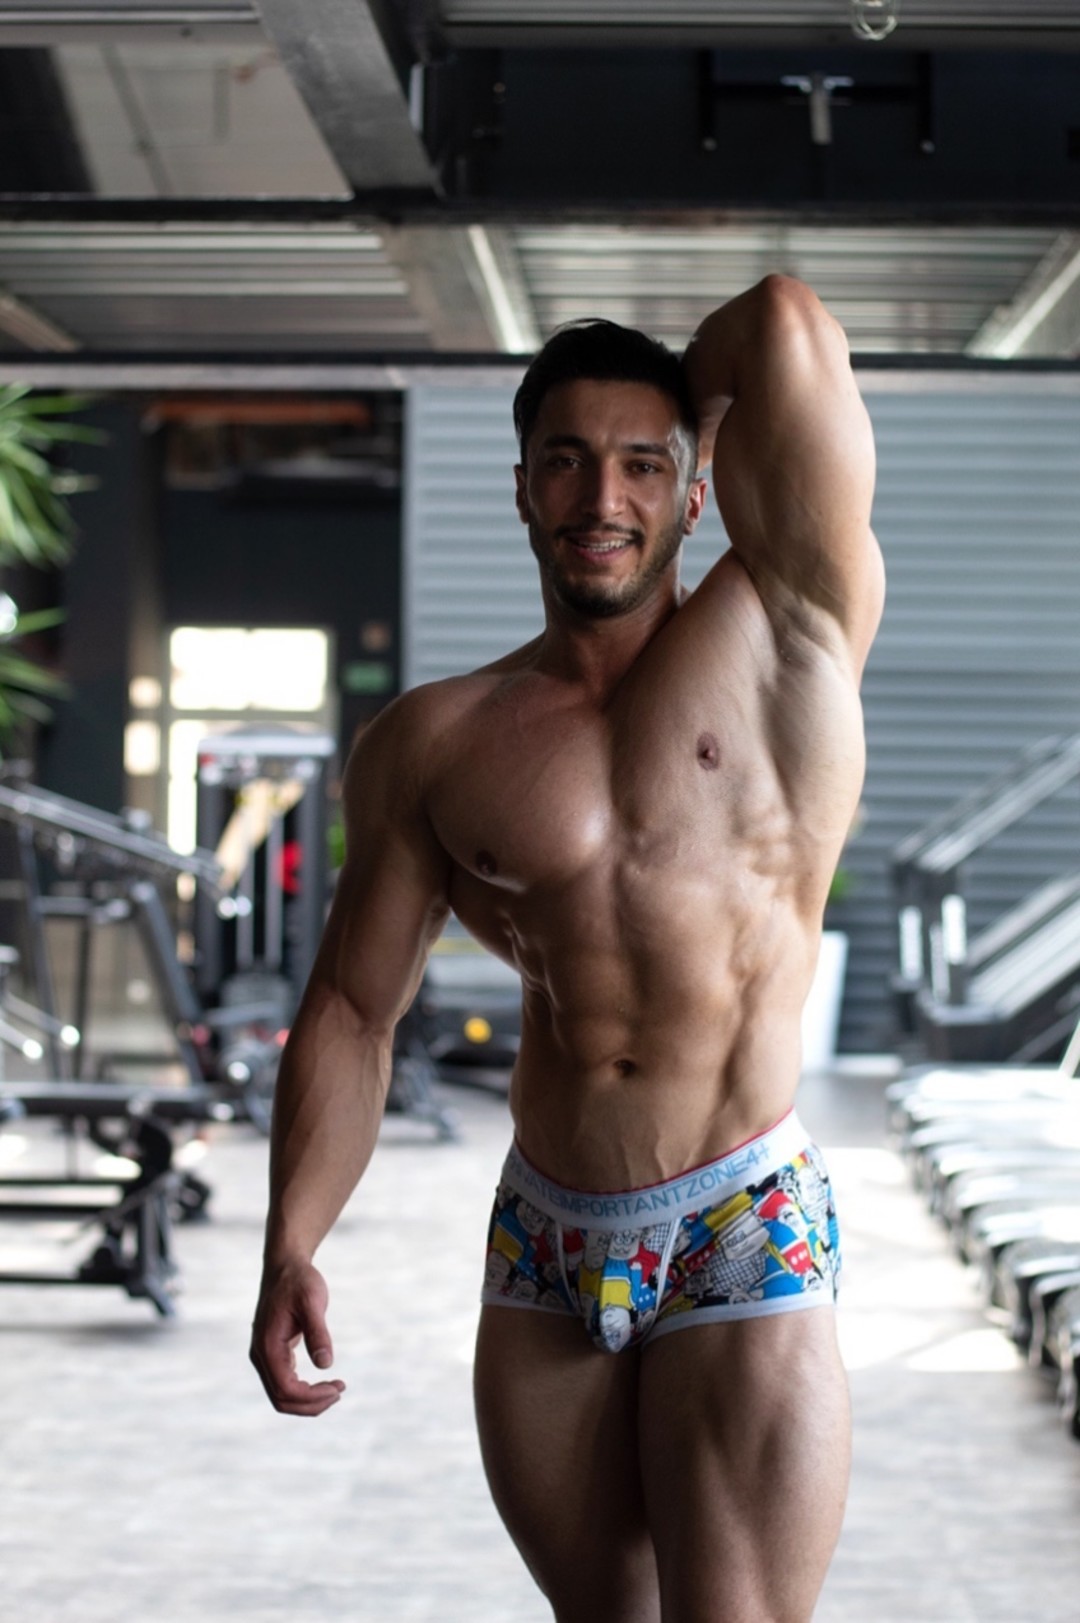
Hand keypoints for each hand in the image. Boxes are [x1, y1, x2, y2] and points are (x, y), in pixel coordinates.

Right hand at [250, 1257, 345, 1416]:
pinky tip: (324, 1382)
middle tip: (339, 1392)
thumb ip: (318, 1333)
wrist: (284, 1265)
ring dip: (307, 1400)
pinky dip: (303, 1390)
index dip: (311, 1397)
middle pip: (281, 1399)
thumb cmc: (299, 1281)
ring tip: (336, 1389)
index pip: (285, 1389)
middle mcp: (260, 1355)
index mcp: (267, 1346)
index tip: (337, 1387)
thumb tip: (326, 1365)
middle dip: (311, 1404)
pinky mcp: (272, 1353)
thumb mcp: (312, 1302)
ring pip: (281, 1394)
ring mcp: (264, 1355)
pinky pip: (283, 1383)